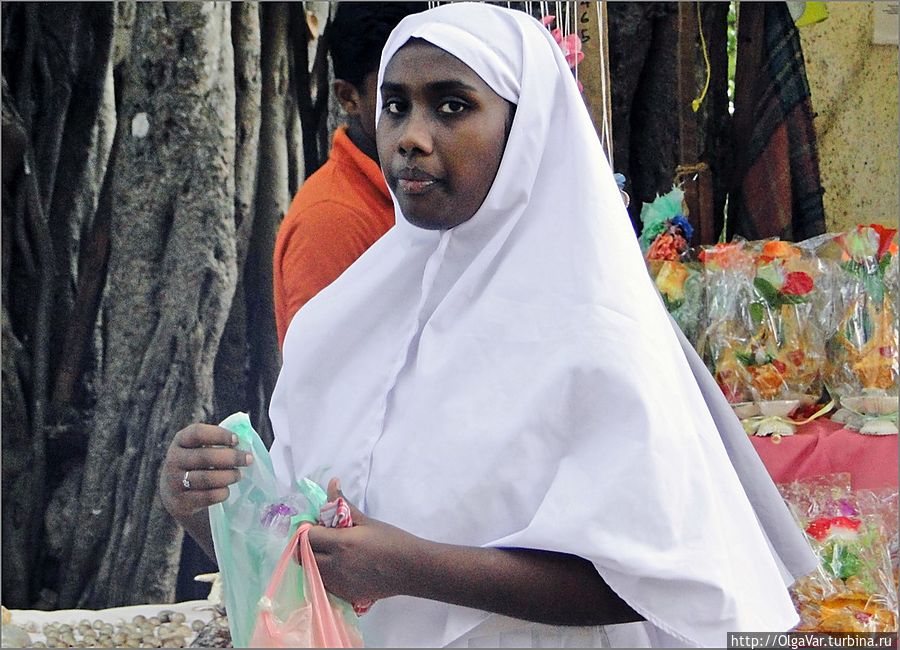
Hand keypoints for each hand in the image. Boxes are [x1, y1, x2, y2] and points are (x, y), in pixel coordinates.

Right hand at [159, 423, 253, 523]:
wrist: (175, 495)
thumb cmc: (197, 464)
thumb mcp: (199, 448)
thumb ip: (218, 441)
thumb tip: (245, 438)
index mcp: (180, 441)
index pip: (197, 433)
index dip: (220, 435)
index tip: (237, 440)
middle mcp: (174, 460)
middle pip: (205, 457)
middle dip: (232, 457)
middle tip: (249, 459)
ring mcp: (175, 482)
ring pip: (207, 478)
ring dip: (229, 476)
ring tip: (239, 475)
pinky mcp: (181, 502)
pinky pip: (208, 497)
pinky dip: (222, 493)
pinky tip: (227, 489)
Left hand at [306, 478, 423, 603]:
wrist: (410, 568)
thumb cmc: (391, 540)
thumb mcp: (366, 520)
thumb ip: (343, 503)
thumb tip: (332, 483)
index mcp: (340, 543)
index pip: (306, 537)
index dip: (308, 529)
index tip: (318, 526)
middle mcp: (334, 565)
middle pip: (302, 557)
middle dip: (307, 546)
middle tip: (322, 539)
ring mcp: (338, 584)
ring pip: (311, 572)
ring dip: (314, 561)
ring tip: (331, 553)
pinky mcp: (344, 595)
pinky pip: (324, 584)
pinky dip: (326, 575)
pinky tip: (341, 567)